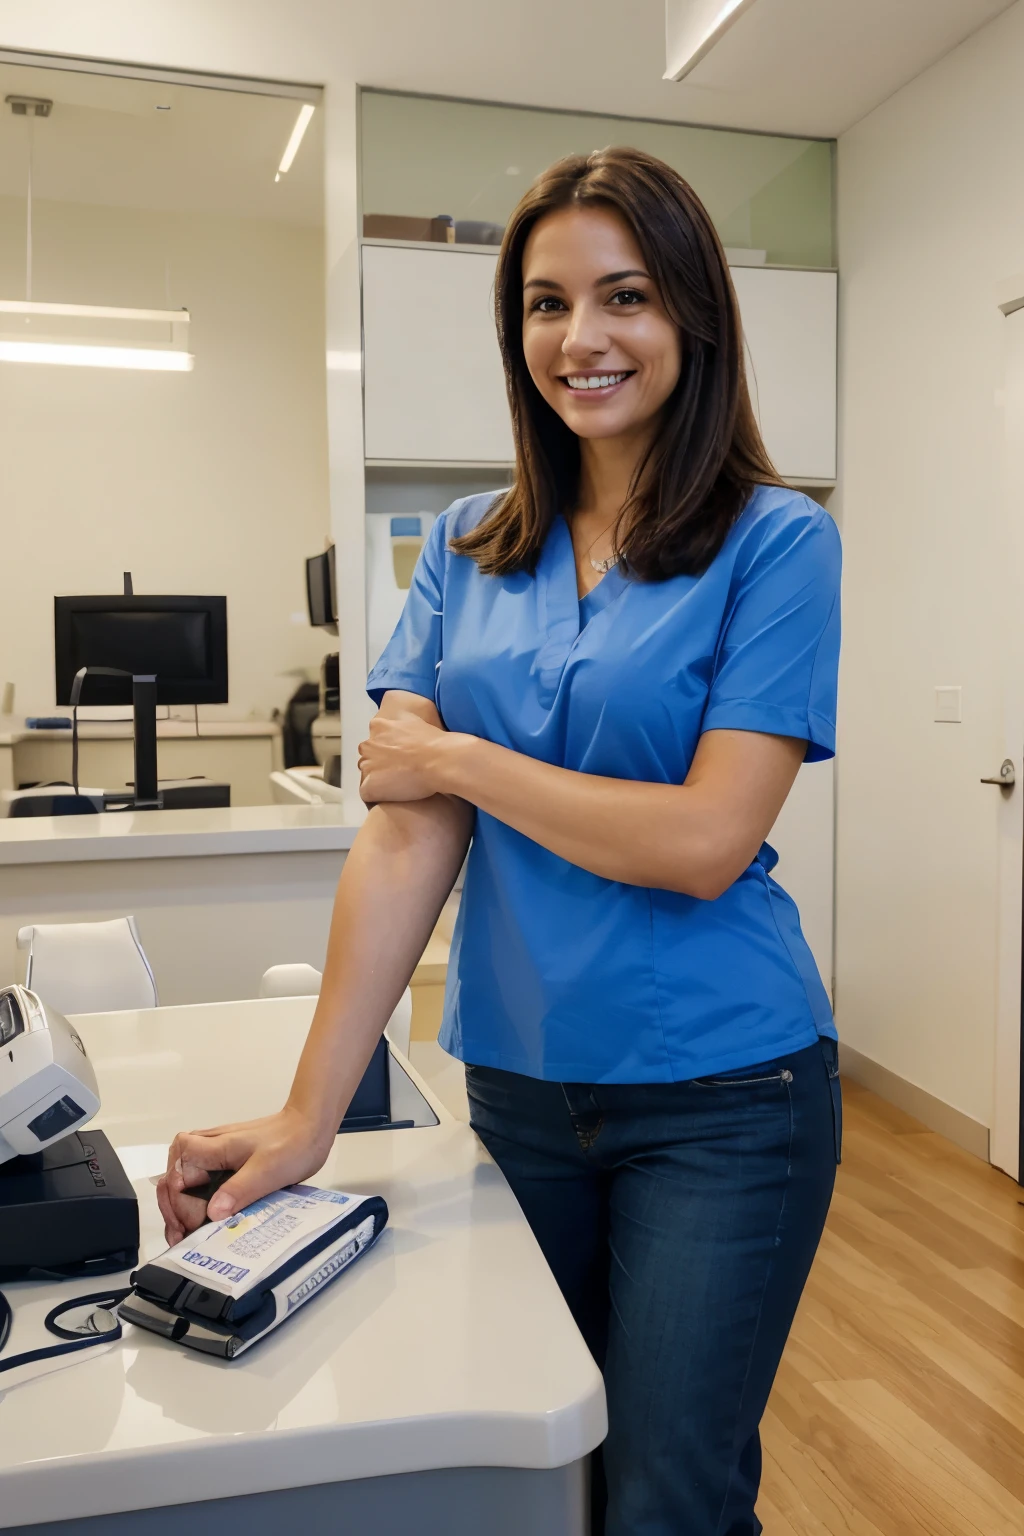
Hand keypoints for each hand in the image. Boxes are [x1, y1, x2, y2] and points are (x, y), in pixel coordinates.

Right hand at [156, 1105, 332, 1245]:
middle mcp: (204, 1148)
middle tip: (182, 1239)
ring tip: (185, 1236)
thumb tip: (213, 1213)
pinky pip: (197, 1183)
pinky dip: (194, 1204)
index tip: (196, 1227)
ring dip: (179, 1210)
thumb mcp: (267, 1170)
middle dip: (172, 1211)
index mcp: (210, 1147)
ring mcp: (212, 1155)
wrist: (309, 1127)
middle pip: (171, 1180)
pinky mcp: (221, 1163)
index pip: (176, 1179)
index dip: (181, 1207)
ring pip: (180, 1182)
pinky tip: (201, 1223)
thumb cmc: (291, 1143)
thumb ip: (239, 1190)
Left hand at [359, 711, 467, 803]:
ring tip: (401, 786)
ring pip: (367, 776)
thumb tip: (403, 727)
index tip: (401, 759)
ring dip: (380, 781)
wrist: (441, 761)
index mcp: (378, 727)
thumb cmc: (435, 743)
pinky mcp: (369, 786)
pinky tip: (396, 796)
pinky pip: (368, 794)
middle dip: (381, 766)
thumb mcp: (415, 722)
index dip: (388, 753)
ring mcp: (366, 766)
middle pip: (368, 759)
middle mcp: (368, 745)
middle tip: (402, 773)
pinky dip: (379, 797)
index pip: (374, 741)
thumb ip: (401, 726)